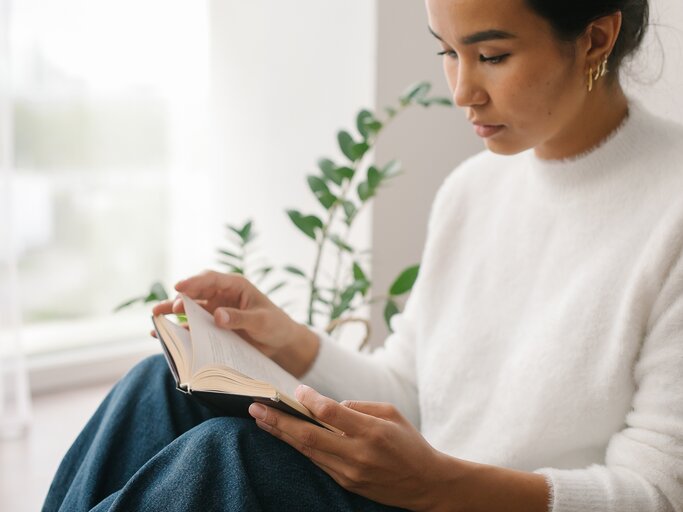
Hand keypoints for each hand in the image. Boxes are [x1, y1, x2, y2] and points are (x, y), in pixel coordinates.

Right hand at [151, 270, 318, 375]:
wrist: (280, 343)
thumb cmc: (275, 325)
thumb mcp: (261, 321)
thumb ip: (240, 318)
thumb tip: (217, 316)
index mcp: (235, 286)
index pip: (211, 279)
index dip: (194, 281)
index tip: (179, 286)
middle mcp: (221, 295)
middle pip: (196, 292)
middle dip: (182, 298)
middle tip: (172, 307)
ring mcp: (214, 311)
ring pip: (190, 308)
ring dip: (172, 311)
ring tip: (155, 316)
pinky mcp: (211, 327)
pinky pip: (192, 326)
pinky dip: (178, 329)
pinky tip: (162, 334)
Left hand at [248, 385, 458, 510]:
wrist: (427, 484)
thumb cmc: (410, 443)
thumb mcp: (392, 414)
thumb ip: (358, 407)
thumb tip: (327, 406)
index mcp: (372, 432)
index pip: (331, 413)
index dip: (309, 400)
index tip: (295, 391)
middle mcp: (358, 454)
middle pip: (309, 436)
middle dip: (279, 421)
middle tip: (255, 407)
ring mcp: (350, 472)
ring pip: (308, 451)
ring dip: (281, 435)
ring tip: (260, 419)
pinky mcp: (347, 483)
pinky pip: (317, 462)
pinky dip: (299, 447)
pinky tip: (284, 436)